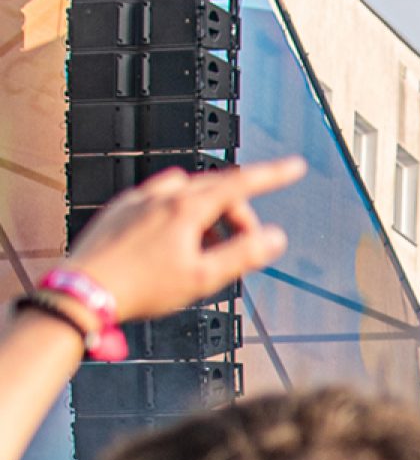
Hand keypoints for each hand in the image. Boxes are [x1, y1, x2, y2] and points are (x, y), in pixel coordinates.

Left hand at [64, 157, 304, 320]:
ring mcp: (138, 201)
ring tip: (205, 248)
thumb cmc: (140, 288)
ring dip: (207, 213)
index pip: (240, 183)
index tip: (294, 167)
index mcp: (185, 209)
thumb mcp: (203, 279)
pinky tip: (173, 241)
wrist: (85, 292)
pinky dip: (178, 213)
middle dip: (238, 213)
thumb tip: (275, 238)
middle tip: (243, 246)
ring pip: (187, 191)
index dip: (273, 175)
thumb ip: (243, 255)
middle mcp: (161, 197)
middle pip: (217, 189)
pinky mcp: (121, 210)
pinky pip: (159, 198)